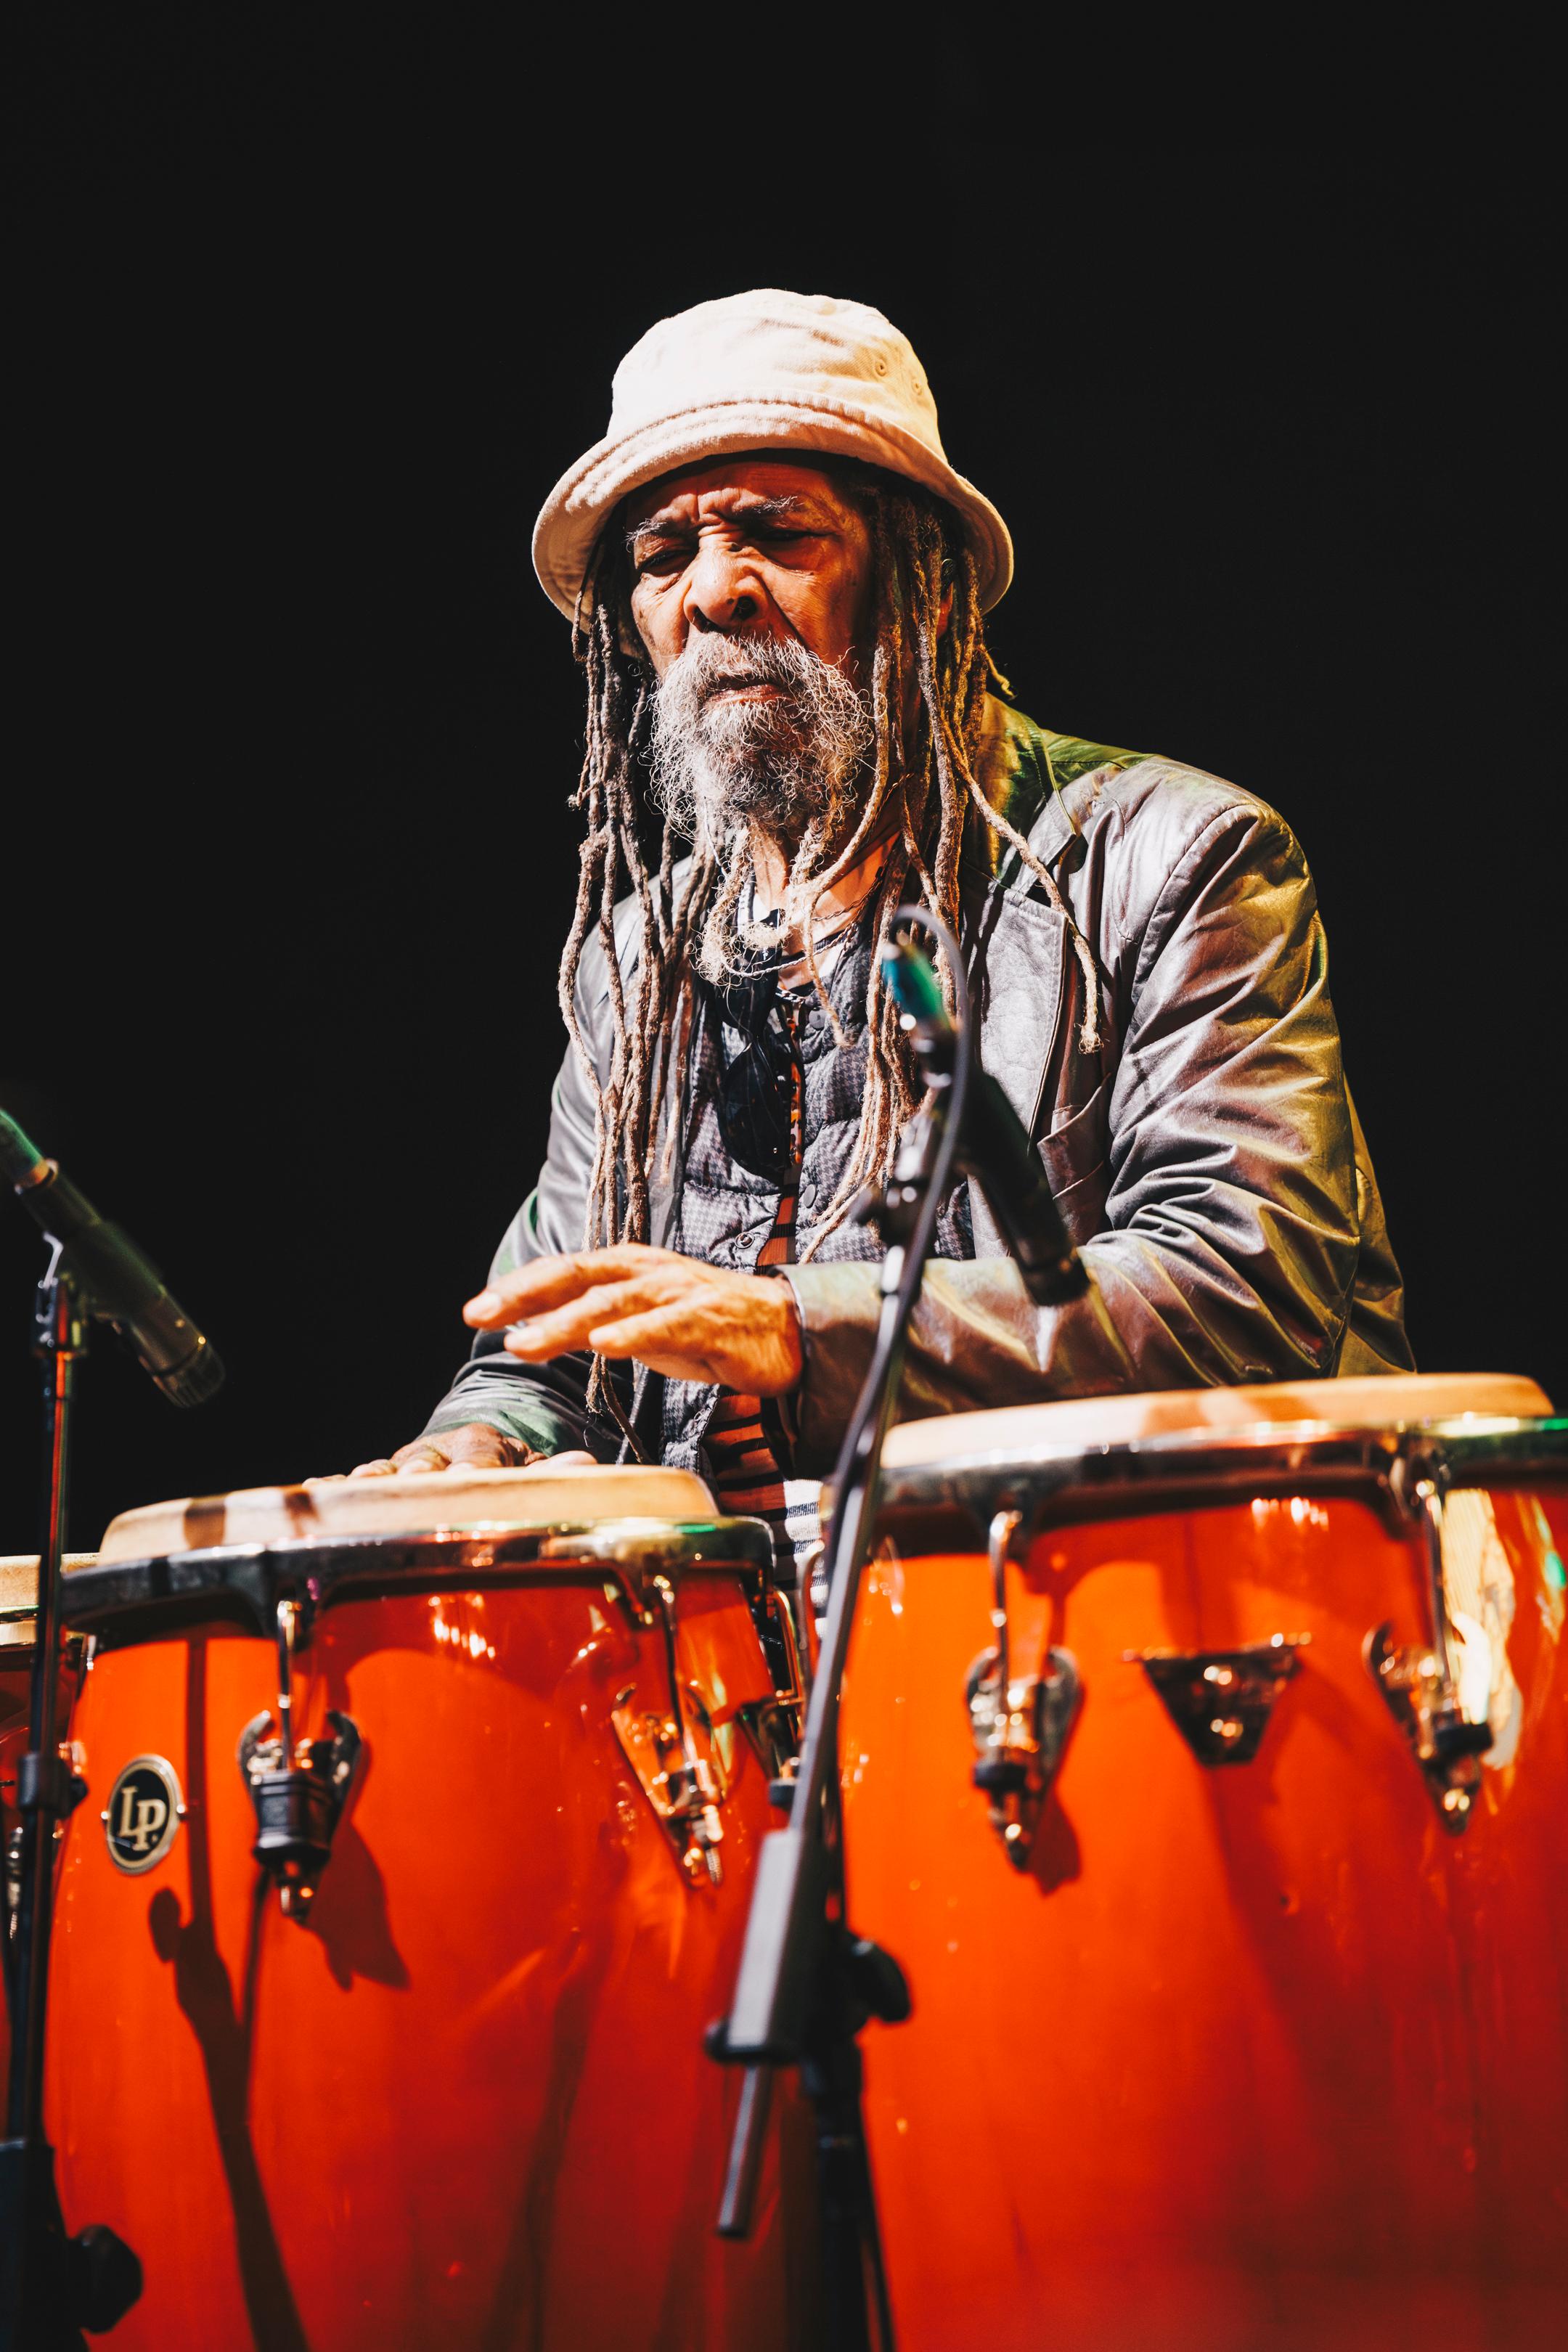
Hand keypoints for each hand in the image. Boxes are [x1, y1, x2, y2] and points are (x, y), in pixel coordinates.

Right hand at [347, 1423, 596, 1478]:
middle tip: (412, 1487)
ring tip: (359, 1490)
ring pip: (386, 1470)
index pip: (478, 1455)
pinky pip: (355, 1483)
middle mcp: (438, 1449)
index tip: (467, 1479)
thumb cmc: (506, 1467)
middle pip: (425, 1463)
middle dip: (418, 1476)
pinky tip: (319, 1490)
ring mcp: (404, 1463)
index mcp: (481, 1441)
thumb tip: (585, 1466)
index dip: (473, 1468)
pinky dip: (337, 1487)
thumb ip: (555, 1472)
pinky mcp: (380, 1479)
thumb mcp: (534, 1466)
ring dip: (372, 1481)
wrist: (470, 1450)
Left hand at [464, 1245, 804, 1395]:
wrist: (785, 1331)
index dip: (518, 1288)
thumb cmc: (707, 1326)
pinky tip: (601, 1346)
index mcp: (629, 1269)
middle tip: (481, 1315)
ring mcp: (678, 1292)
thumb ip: (593, 1322)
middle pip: (576, 1277)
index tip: (476, 1311)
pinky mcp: (709, 1319)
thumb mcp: (639, 1323)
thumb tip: (533, 1331)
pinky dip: (631, 1333)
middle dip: (525, 1296)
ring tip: (524, 1342)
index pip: (562, 1272)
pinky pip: (665, 1325)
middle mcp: (648, 1272)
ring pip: (612, 1303)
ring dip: (563, 1322)